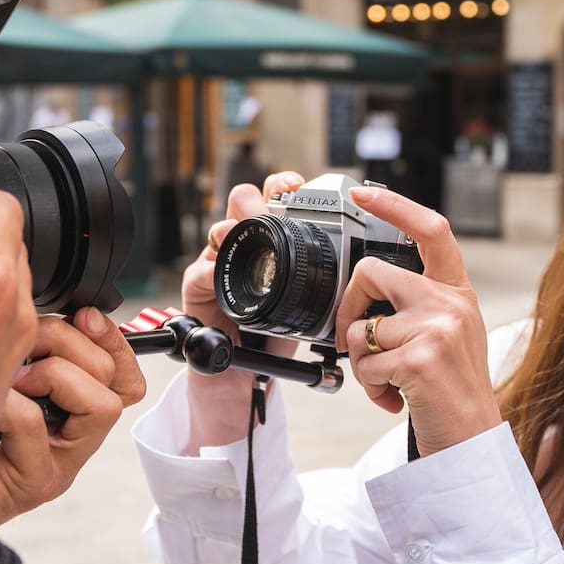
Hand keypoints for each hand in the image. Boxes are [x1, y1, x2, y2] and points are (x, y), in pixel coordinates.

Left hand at [0, 306, 147, 529]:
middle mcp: (72, 442)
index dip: (112, 339)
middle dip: (65, 342)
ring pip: (100, 405)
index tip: (83, 315)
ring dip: (52, 374)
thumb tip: (25, 304)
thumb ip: (17, 351)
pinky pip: (34, 424)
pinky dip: (8, 402)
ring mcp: (58, 466)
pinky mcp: (33, 484)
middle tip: (21, 345)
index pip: (124, 377)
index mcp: (70, 415)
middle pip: (111, 378)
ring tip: (10, 379)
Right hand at [179, 168, 303, 451]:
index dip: (286, 186)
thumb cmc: (278, 337)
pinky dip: (210, 270)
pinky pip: (200, 272)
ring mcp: (221, 264)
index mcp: (275, 243)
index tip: (300, 185)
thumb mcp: (311, 306)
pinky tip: (220, 274)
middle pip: (246, 200)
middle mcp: (246, 247)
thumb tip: (364, 266)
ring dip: (231, 225)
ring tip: (240, 233)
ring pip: (221, 227)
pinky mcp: (199, 289)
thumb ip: (329, 285)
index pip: (278, 199)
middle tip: (273, 205)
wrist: (245, 379)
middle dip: (259, 196)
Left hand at [334, 187, 499, 457]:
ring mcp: (438, 329)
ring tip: (388, 382)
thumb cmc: (451, 392)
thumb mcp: (448, 335)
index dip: (394, 204)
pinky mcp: (421, 359)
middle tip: (350, 339)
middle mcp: (452, 303)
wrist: (473, 440)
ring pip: (362, 328)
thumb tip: (366, 294)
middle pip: (373, 272)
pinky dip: (370, 389)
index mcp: (457, 292)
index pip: (431, 229)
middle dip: (348, 308)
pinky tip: (394, 400)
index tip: (362, 193)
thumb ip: (419, 306)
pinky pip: (365, 364)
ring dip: (361, 362)